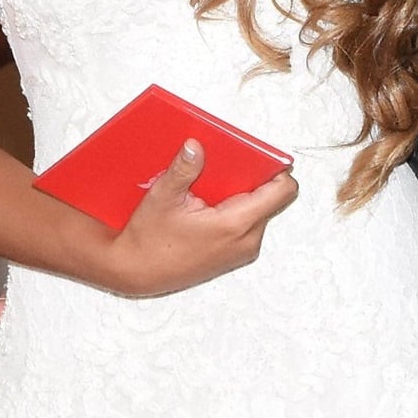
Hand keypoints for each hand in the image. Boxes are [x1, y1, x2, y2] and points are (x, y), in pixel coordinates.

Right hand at [101, 139, 297, 296]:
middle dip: (255, 180)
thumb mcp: (163, 197)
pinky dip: (236, 211)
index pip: (282, 191)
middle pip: (272, 199)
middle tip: (227, 168)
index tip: (262, 156)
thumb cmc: (148, 241)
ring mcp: (243, 251)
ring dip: (244, 196)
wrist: (135, 272)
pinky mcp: (235, 256)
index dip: (276, 169)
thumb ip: (184, 169)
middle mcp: (247, 241)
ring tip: (213, 188)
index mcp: (236, 224)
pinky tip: (209, 206)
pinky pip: (248, 225)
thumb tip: (197, 145)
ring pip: (260, 212)